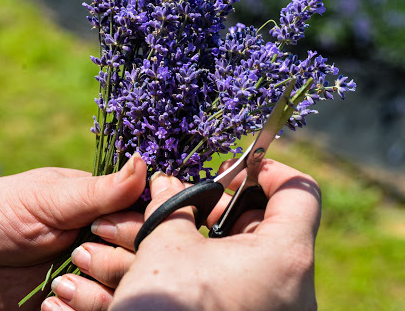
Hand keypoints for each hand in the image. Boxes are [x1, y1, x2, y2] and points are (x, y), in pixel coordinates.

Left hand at [0, 154, 146, 309]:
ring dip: (92, 294)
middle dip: (111, 263)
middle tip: (77, 255)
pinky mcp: (74, 304)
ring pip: (121, 294)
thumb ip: (100, 190)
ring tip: (59, 284)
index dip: (136, 231)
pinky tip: (49, 301)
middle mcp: (106, 244)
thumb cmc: (4, 209)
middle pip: (139, 263)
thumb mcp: (52, 198)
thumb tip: (142, 163)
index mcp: (107, 210)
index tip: (106, 232)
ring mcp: (92, 276)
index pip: (146, 222)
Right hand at [110, 159, 320, 310]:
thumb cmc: (167, 310)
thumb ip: (171, 206)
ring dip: (217, 237)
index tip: (232, 170)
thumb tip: (166, 184)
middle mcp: (294, 291)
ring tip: (180, 234)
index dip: (266, 170)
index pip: (300, 192)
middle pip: (275, 224)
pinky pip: (248, 285)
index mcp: (285, 258)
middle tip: (196, 207)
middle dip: (231, 207)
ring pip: (255, 257)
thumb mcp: (165, 247)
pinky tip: (185, 265)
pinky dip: (219, 267)